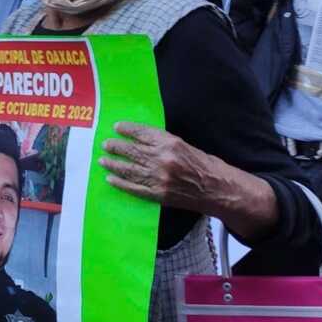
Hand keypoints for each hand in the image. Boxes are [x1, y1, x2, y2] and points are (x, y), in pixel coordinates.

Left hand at [98, 122, 222, 212]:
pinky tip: (110, 179)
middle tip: (105, 144)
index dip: (127, 130)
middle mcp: (162, 159)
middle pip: (132, 151)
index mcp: (170, 143)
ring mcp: (158, 178)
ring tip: (102, 160)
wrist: (218, 189)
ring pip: (129, 169)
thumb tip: (140, 141)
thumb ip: (163, 144)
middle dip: (116, 147)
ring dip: (114, 164)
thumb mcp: (185, 145)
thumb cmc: (205, 165)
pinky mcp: (158, 194)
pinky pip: (134, 188)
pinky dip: (121, 183)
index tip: (116, 128)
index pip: (142, 134)